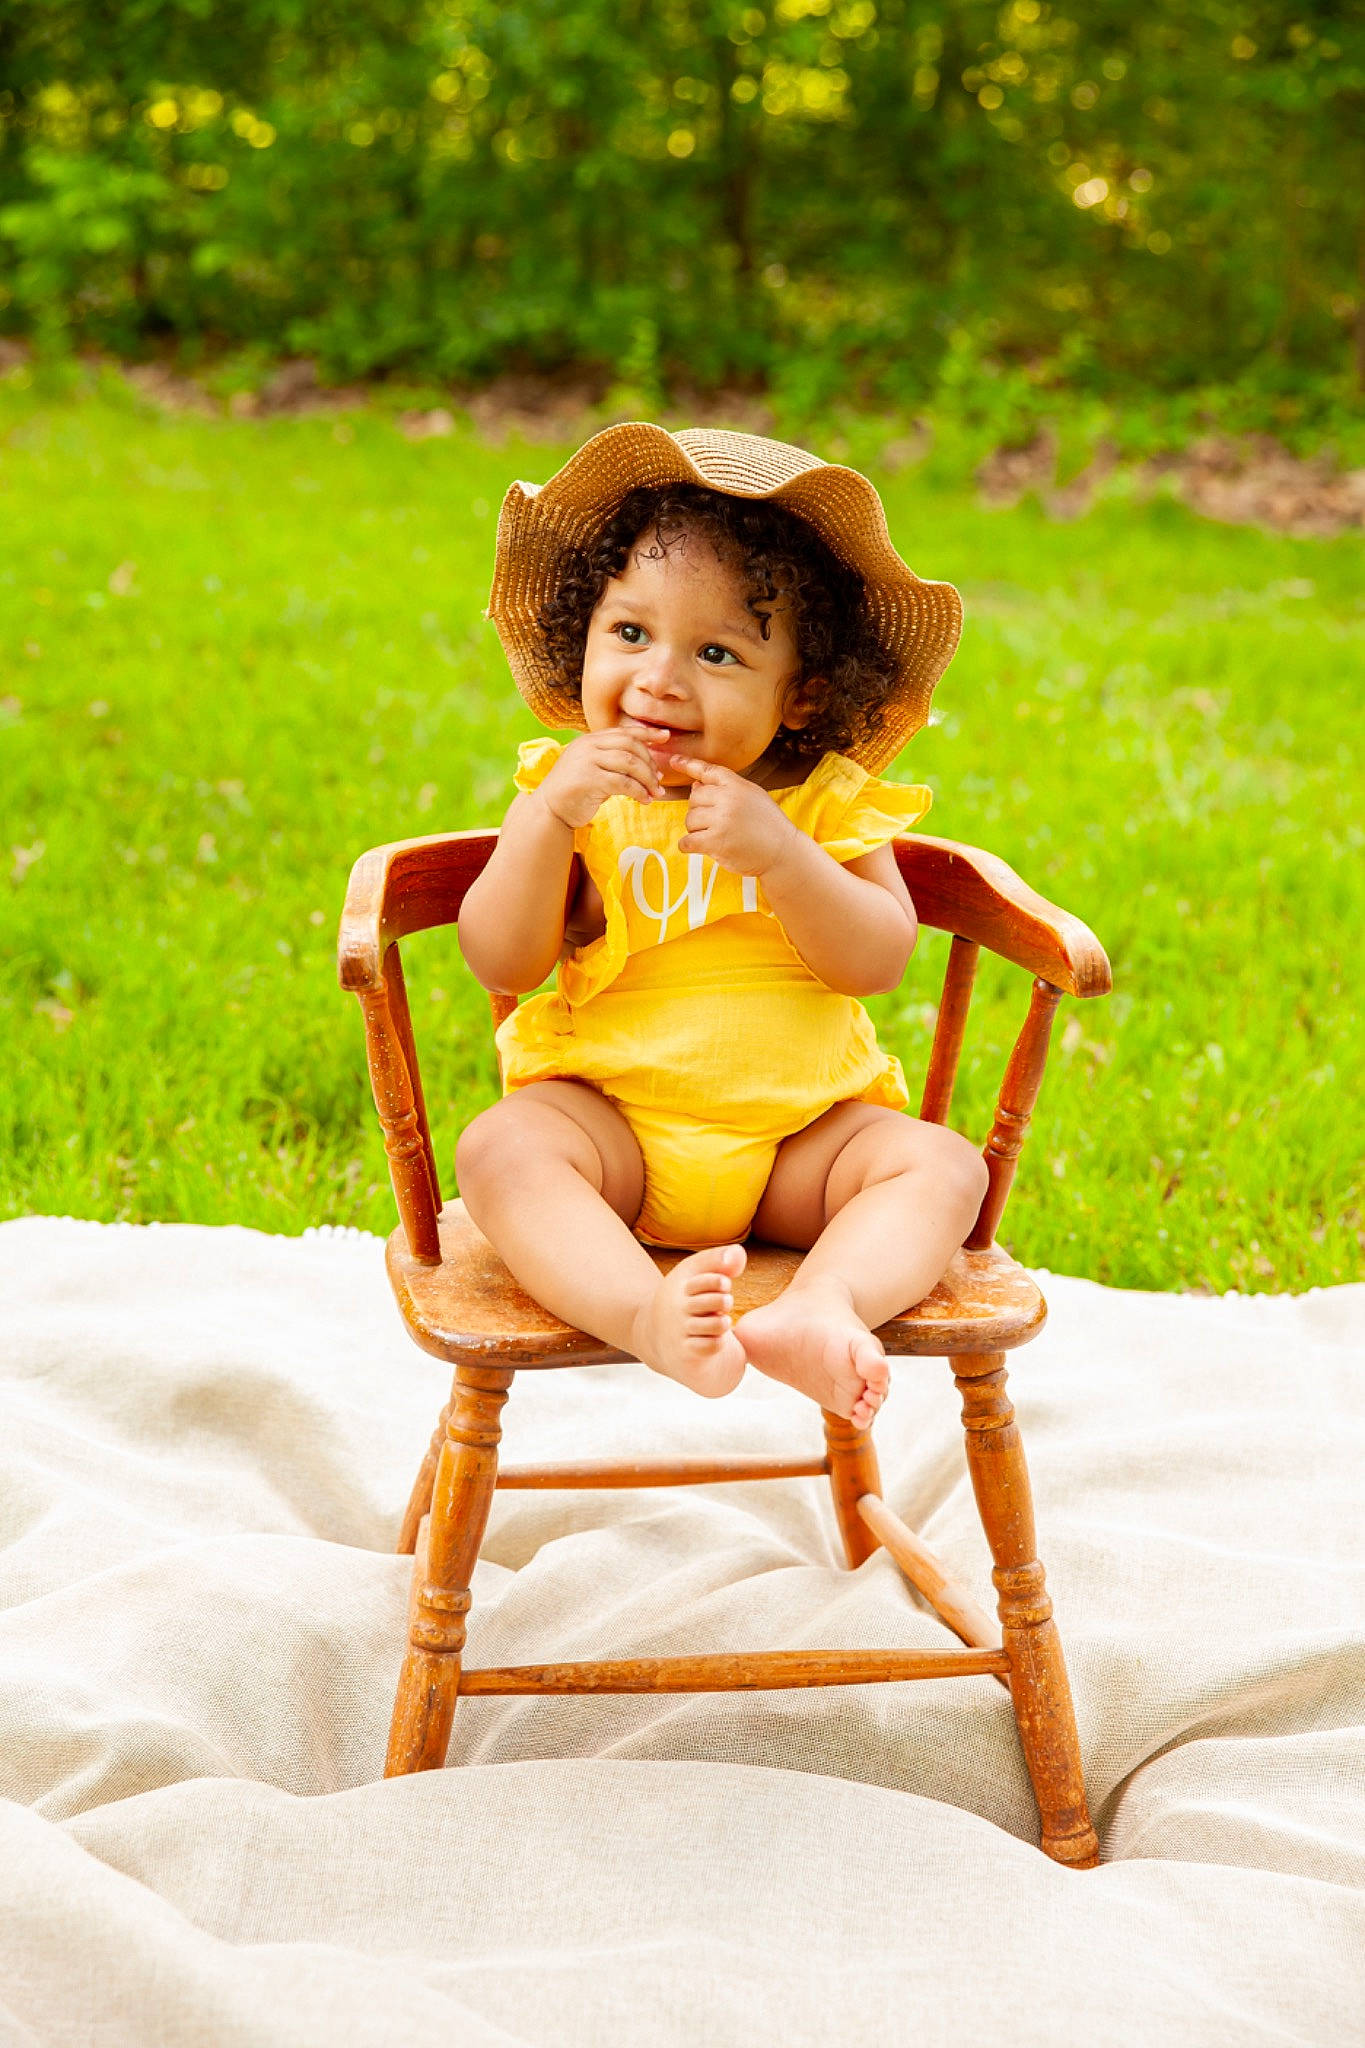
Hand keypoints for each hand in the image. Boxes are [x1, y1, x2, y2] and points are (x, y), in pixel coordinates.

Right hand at [534, 727, 667, 828]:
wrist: (549, 810)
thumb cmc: (574, 792)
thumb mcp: (592, 769)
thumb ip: (612, 762)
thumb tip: (647, 765)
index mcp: (589, 740)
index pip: (623, 732)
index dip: (647, 733)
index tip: (666, 737)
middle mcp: (588, 746)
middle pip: (630, 746)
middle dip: (650, 762)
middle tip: (659, 780)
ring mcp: (587, 761)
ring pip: (630, 763)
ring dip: (647, 779)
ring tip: (655, 793)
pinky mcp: (589, 780)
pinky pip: (623, 783)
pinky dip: (638, 792)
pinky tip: (644, 800)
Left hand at [672, 757, 799, 877]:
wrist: (783, 852)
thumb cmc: (768, 826)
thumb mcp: (753, 797)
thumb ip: (726, 790)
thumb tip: (695, 786)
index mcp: (737, 785)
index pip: (708, 771)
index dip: (689, 765)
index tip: (674, 761)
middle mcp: (728, 799)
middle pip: (693, 798)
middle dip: (699, 811)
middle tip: (714, 823)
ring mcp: (721, 820)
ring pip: (689, 820)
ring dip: (696, 830)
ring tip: (715, 835)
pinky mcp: (715, 842)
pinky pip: (687, 841)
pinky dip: (688, 845)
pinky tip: (700, 846)